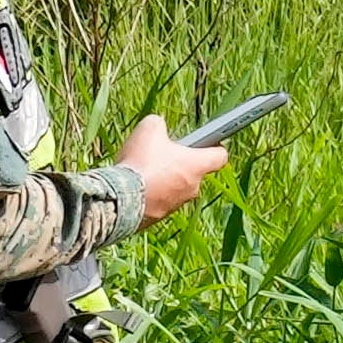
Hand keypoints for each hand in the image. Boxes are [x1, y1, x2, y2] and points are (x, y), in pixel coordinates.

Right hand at [112, 115, 235, 230]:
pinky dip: (151, 194)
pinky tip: (134, 186)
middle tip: (161, 155)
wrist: (121, 198)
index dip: (214, 146)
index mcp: (197, 166)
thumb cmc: (140, 162)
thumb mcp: (149, 129)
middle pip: (195, 172)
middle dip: (180, 163)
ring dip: (164, 179)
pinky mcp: (160, 217)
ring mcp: (177, 205)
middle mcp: (193, 188)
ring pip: (176, 188)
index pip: (220, 156)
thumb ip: (160, 124)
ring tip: (143, 171)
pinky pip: (159, 202)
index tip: (206, 142)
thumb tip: (158, 127)